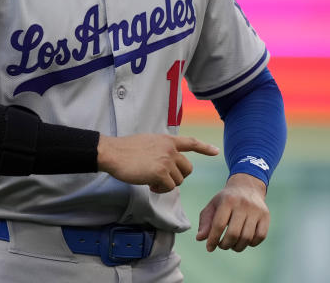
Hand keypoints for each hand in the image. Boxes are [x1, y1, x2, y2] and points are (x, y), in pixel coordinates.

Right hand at [97, 133, 218, 193]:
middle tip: (163, 179)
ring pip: (178, 180)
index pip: (191, 142)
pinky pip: (169, 187)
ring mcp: (166, 161)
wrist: (113, 153)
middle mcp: (170, 149)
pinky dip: (160, 189)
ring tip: (152, 182)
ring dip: (167, 185)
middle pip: (187, 169)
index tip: (215, 151)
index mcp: (167, 140)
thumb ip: (161, 149)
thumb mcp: (149, 142)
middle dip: (178, 176)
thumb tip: (167, 162)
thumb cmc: (126, 149)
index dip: (204, 148)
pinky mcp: (160, 173)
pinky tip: (149, 185)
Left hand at [196, 173, 269, 252]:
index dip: (213, 239)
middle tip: (222, 245)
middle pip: (234, 233)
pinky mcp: (266, 216)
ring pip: (247, 237)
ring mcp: (256, 210)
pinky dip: (251, 243)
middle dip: (225, 245)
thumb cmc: (225, 200)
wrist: (246, 186)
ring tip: (231, 245)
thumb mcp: (213, 206)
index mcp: (227, 200)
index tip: (209, 248)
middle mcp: (243, 204)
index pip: (219, 224)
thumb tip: (200, 238)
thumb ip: (205, 222)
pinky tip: (244, 240)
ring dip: (237, 247)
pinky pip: (260, 236)